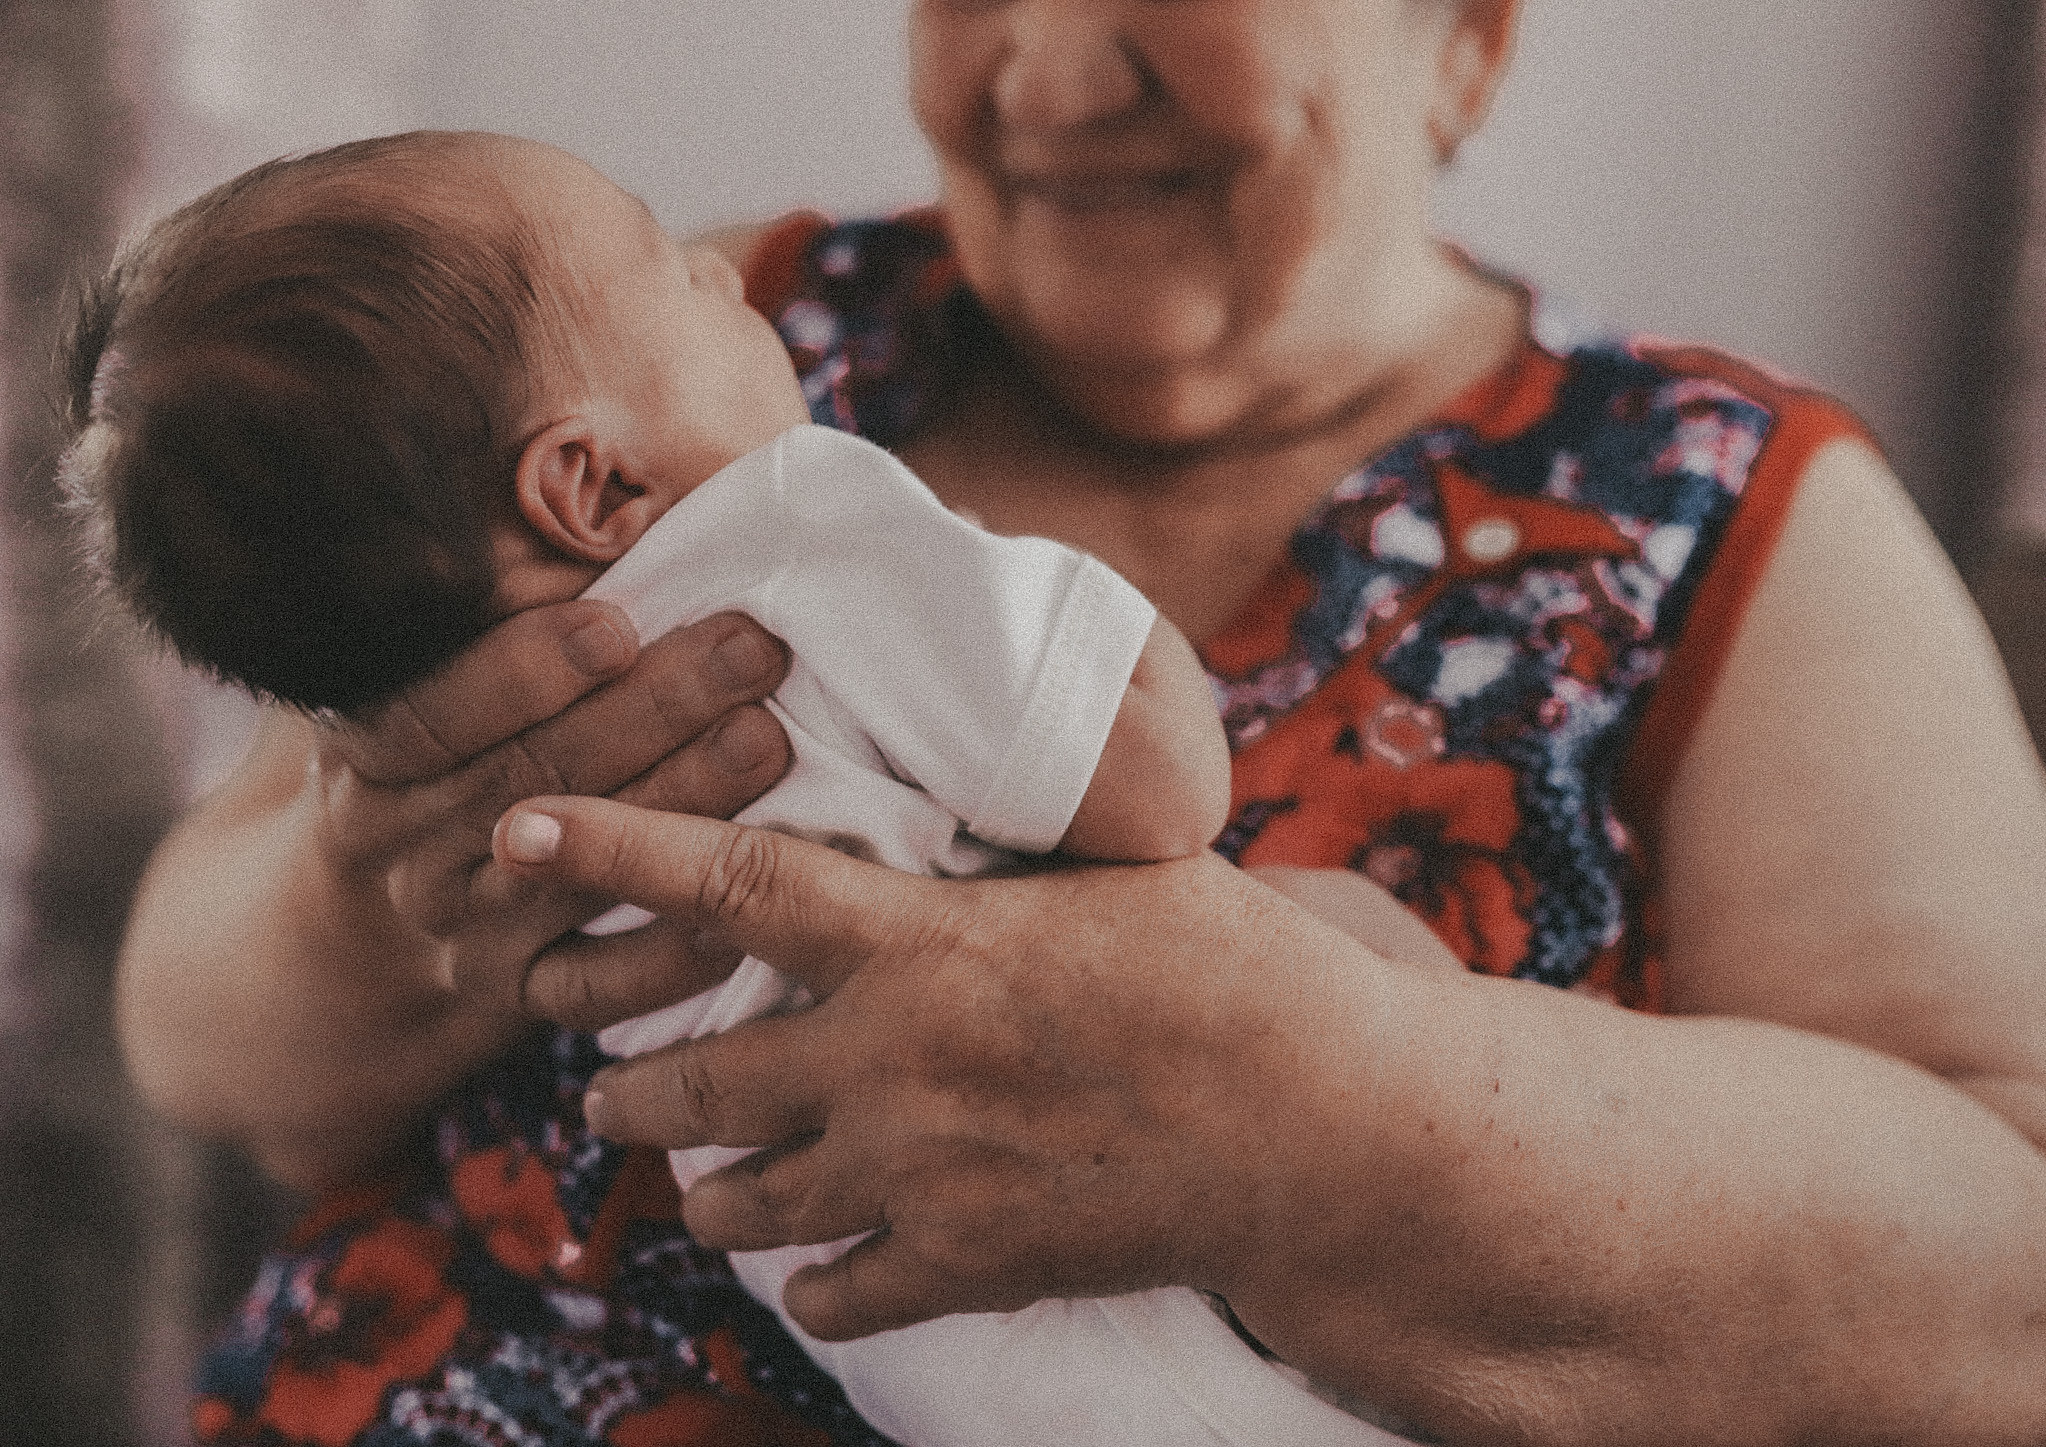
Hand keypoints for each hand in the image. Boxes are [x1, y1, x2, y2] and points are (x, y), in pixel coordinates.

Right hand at [311, 600, 791, 1014]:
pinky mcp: (514, 998)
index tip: (616, 620)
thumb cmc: (427, 757)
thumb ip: (478, 611)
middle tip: (751, 648)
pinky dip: (666, 953)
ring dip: (679, 807)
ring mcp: (459, 930)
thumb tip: (592, 498)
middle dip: (649, 709)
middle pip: (529, 778)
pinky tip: (740, 903)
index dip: (522, 669)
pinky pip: (592, 989)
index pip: (430, 712)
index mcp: (364, 755)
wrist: (353, 933)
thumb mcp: (412, 677)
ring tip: (769, 740)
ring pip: (574, 873)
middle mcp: (403, 848)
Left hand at [494, 795, 1408, 1341]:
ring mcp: (922, 1171)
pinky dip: (812, 1282)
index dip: (612, 848)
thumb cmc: (1227, 969)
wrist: (1314, 1125)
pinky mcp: (967, 1264)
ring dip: (705, 1192)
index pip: (730, 882)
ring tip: (699, 1180)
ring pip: (744, 1200)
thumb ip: (991, 867)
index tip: (516, 829)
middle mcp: (893, 1059)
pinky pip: (836, 1293)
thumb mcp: (1104, 879)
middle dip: (629, 1088)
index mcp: (922, 943)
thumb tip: (934, 820)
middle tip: (606, 1086)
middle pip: (696, 1080)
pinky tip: (818, 1267)